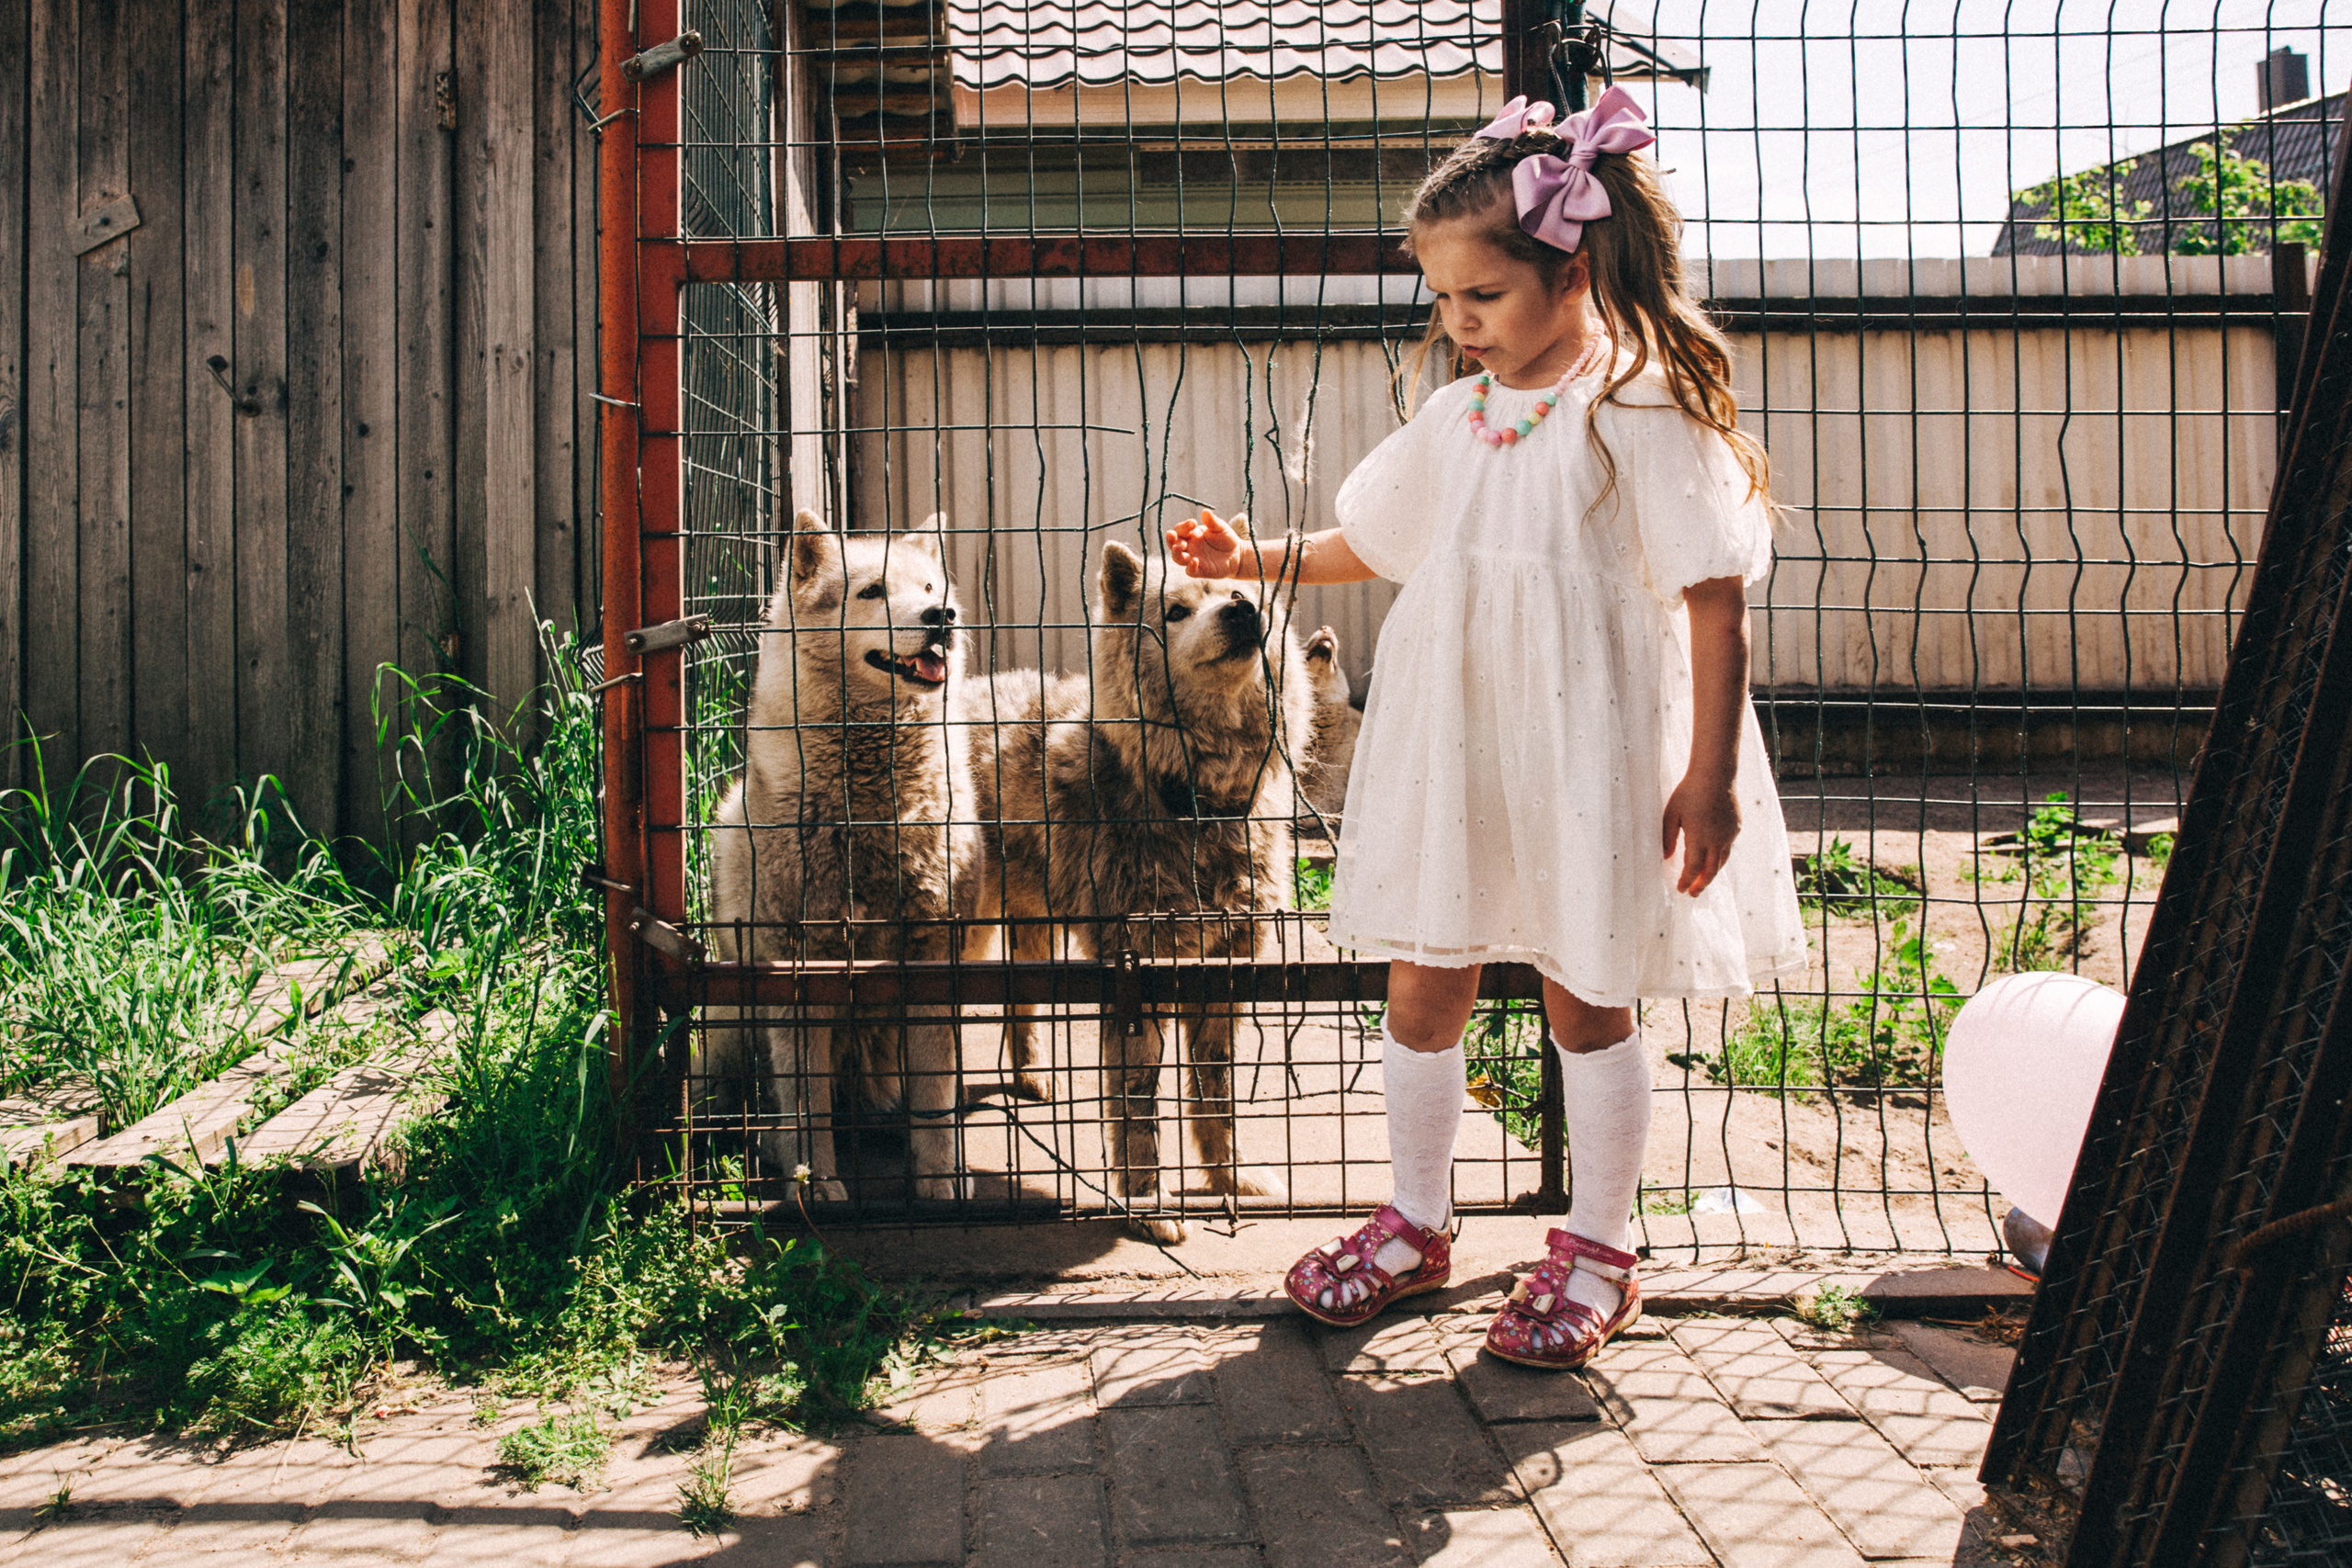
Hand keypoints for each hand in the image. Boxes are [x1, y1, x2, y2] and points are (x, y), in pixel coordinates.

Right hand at [1166, 510, 1245, 578]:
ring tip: (1178, 548)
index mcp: (1191, 535)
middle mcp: (1189, 547)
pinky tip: (1195, 561)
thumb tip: (1205, 511)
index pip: (1180, 530)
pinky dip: (1190, 567)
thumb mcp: (1220, 528)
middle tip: (1173, 535)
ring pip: (1178, 558)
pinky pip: (1190, 571)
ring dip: (1176, 553)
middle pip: (1173, 544)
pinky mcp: (1200, 571)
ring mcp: (1193, 559)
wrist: (1237, 554)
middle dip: (1171, 540)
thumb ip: (1212, 521)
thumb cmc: (1226, 539)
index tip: (1193, 523)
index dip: (1183, 526)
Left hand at [1661, 773, 1740, 895]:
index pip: (1693, 868)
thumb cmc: (1689, 792)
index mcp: (1699, 838)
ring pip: (1721, 862)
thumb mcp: (1671, 814)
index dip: (1686, 881)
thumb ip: (1667, 837)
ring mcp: (1729, 834)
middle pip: (1710, 871)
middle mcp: (1717, 840)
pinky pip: (1727, 848)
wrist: (1715, 775)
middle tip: (1693, 894)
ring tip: (1702, 882)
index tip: (1680, 889)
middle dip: (1701, 885)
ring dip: (1711, 874)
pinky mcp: (1736, 827)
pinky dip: (1719, 858)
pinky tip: (1712, 860)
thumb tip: (1665, 857)